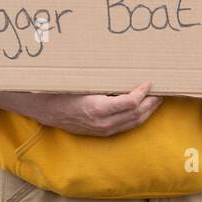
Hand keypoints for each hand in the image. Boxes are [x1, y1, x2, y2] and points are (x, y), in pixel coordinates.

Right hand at [0, 82, 161, 136]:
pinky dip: (136, 118)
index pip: (130, 103)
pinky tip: (141, 109)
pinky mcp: (98, 133)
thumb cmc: (58, 88)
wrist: (39, 107)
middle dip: (152, 102)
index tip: (150, 81)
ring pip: (132, 123)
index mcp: (96, 109)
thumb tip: (121, 68)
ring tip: (156, 99)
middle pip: (136, 115)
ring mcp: (99, 131)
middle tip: (162, 90)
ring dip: (147, 112)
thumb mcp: (80, 81)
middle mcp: (101, 123)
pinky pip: (123, 127)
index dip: (144, 92)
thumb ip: (101, 79)